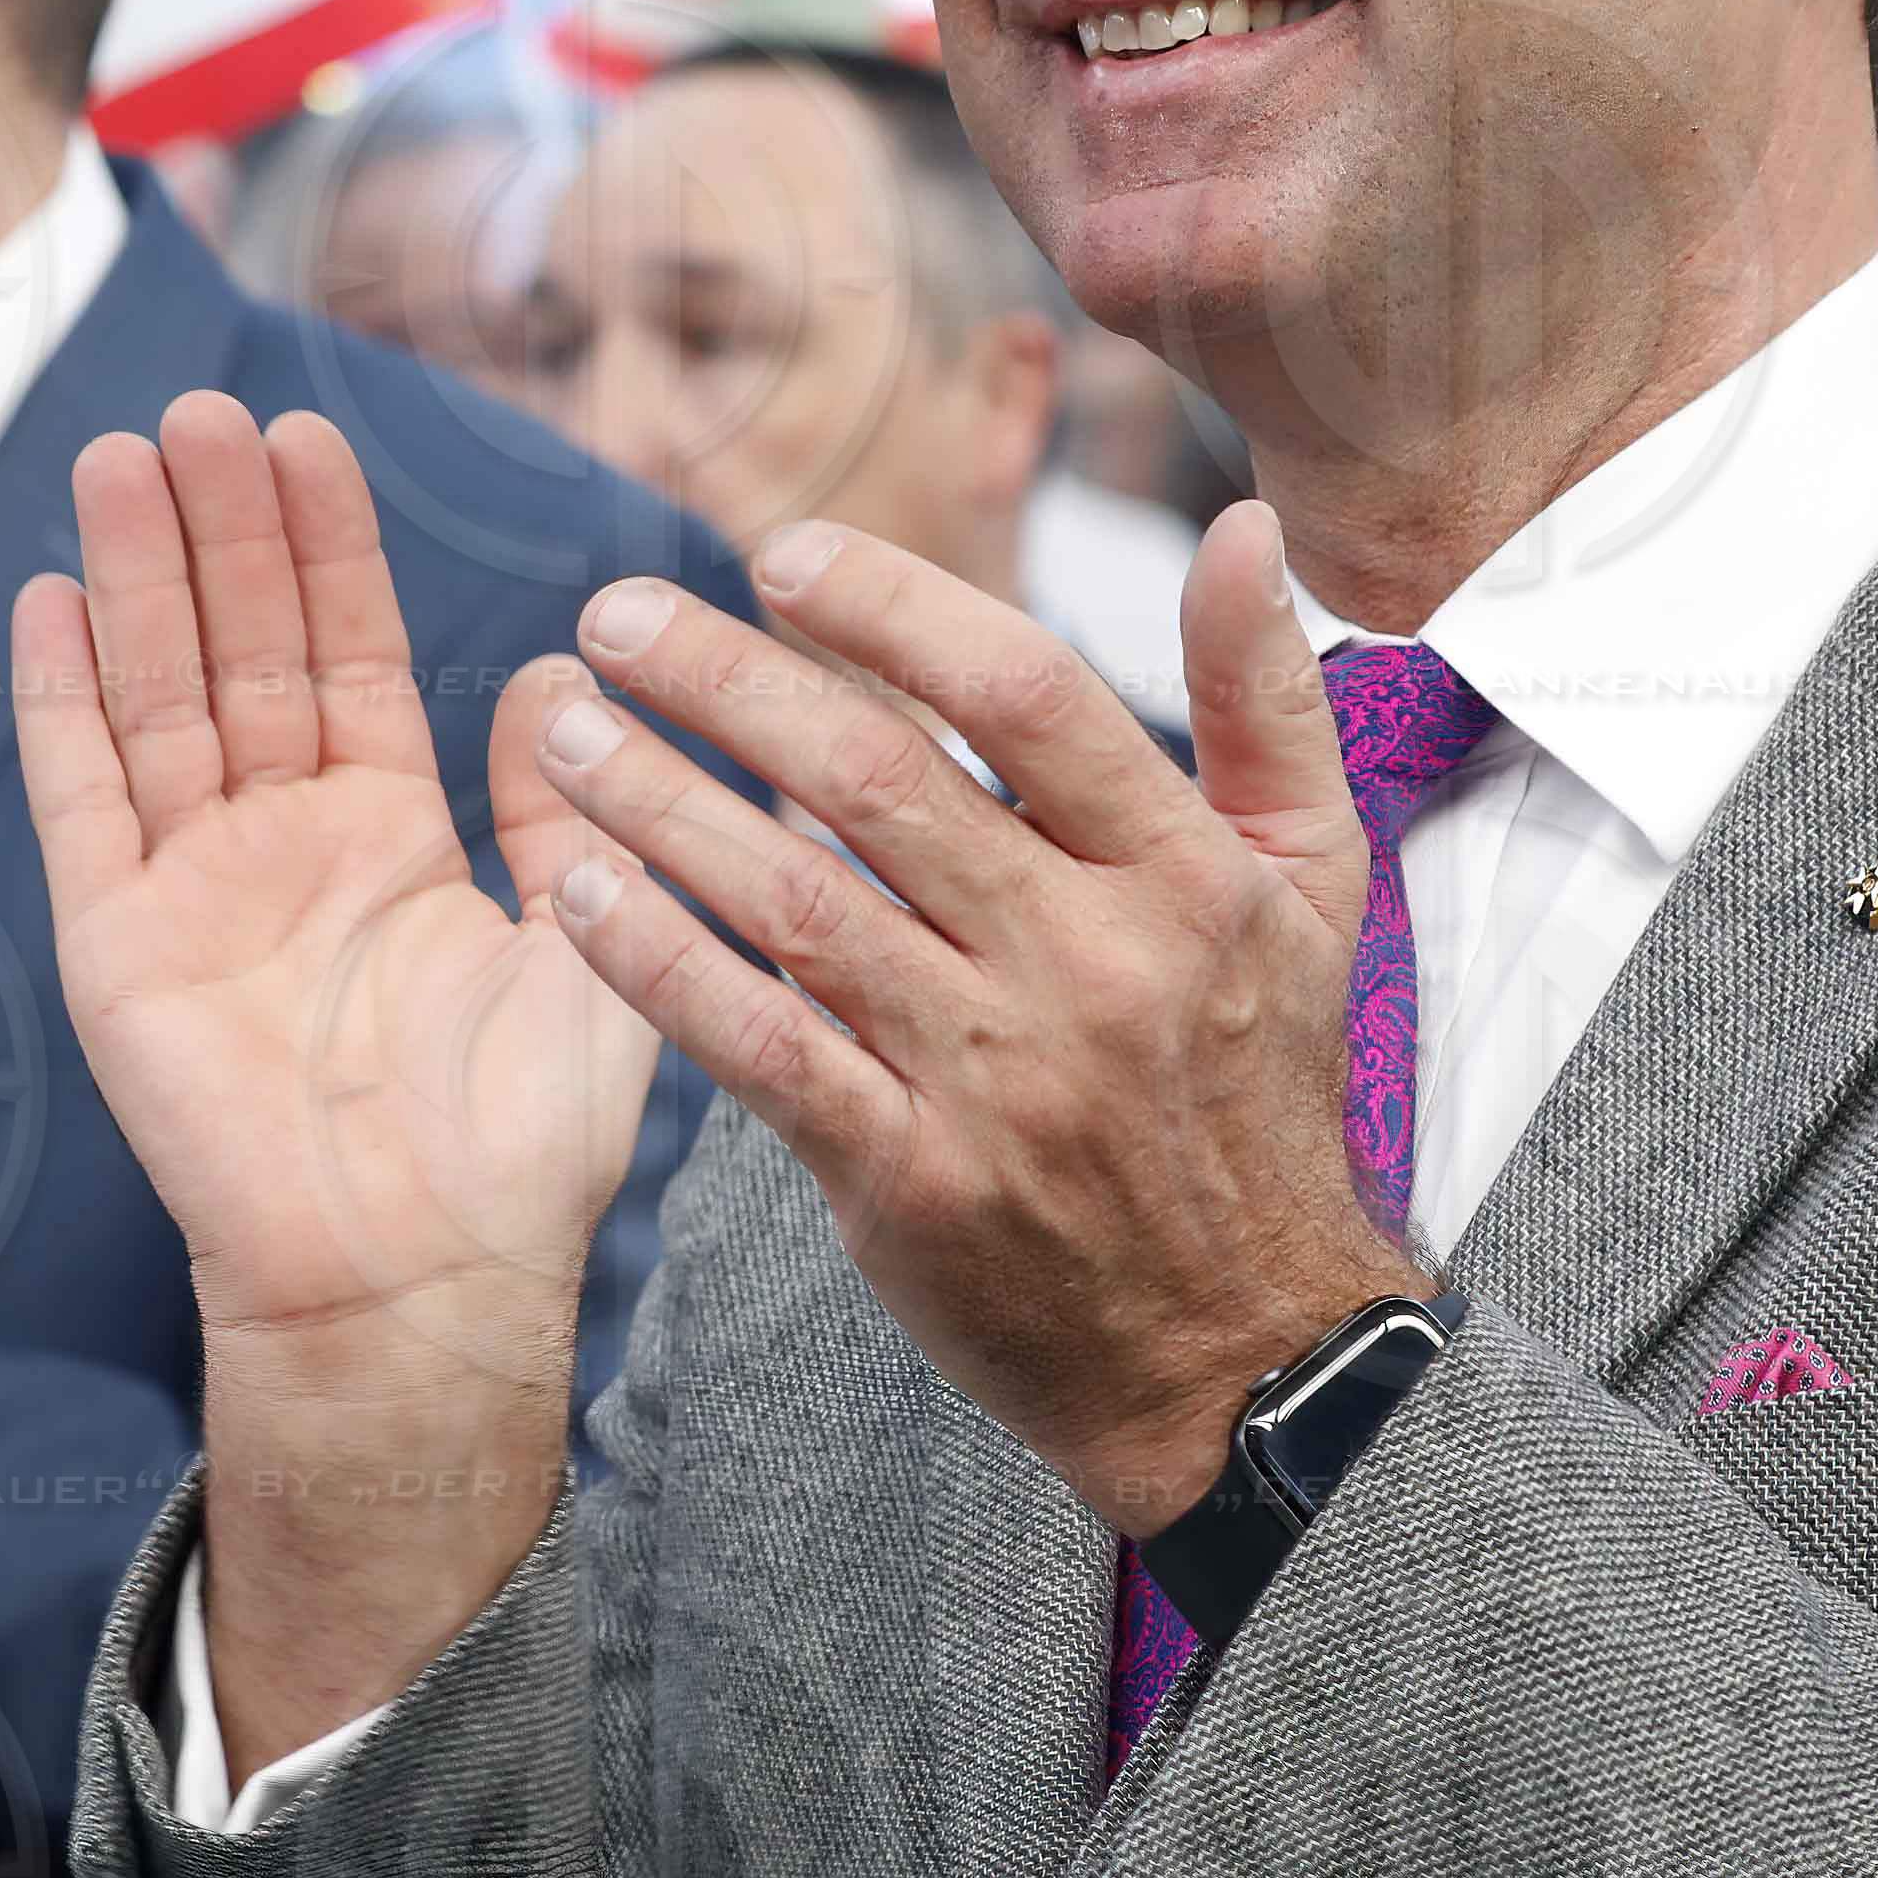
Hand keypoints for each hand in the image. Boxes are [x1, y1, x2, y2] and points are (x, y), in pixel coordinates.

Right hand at [19, 397, 653, 1362]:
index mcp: (385, 840)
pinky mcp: (118, 946)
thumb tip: (546, 679)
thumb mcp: (586, 947)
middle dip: (220, 528)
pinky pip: (81, 802)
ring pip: (156, 697)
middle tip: (202, 407)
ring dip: (135, 578)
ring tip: (121, 456)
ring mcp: (189, 890)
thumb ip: (560, 811)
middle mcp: (279, 847)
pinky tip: (48, 601)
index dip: (325, 546)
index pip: (345, 654)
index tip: (306, 435)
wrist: (419, 1281)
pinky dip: (61, 704)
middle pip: (240, 649)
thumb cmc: (516, 1150)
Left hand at [509, 505, 1418, 1542]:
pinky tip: (575, 890)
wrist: (1239, 1348)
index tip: (780, 552)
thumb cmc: (1260, 1089)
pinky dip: (658, 964)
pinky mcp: (906, 1182)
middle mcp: (1087, 966)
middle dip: (728, 680)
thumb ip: (1266, 702)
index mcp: (1184, 876)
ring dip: (660, 803)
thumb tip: (1239, 528)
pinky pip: (757, 1049)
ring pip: (795, 905)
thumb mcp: (1314, 888)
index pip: (1025, 695)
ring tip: (562, 727)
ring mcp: (991, 1081)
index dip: (894, 607)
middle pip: (880, 783)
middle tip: (615, 612)